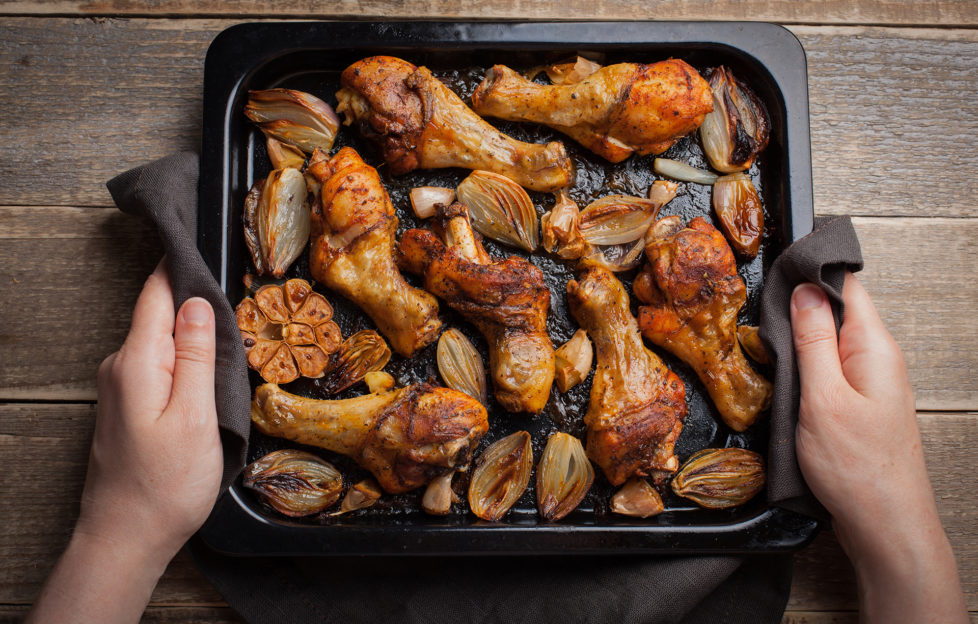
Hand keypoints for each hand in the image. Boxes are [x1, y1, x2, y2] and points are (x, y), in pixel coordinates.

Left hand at [28, 259, 222, 623]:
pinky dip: (182, 355)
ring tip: (229, 321)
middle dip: (192, 296)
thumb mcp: (195, 416)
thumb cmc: (166, 483)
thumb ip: (195, 356)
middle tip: (235, 282)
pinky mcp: (127, 406)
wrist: (126, 538)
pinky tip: (206, 365)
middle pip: (158, 313)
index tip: (203, 238)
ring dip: (190, 329)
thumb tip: (197, 301)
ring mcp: (120, 387)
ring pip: (159, 340)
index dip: (181, 265)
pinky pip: (156, 363)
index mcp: (137, 362)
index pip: (156, 294)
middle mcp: (120, 367)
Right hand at [791, 272, 965, 622]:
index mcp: (873, 347)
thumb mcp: (822, 397)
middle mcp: (877, 358)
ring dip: (800, 335)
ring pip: (832, 338)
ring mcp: (870, 381)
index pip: (846, 285)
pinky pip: (832, 365)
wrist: (885, 523)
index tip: (776, 265)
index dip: (811, 269)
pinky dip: (807, 361)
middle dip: (798, 302)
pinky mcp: (860, 402)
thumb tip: (804, 290)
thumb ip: (813, 340)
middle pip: (837, 308)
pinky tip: (787, 372)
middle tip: (758, 304)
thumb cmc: (857, 468)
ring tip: (766, 336)